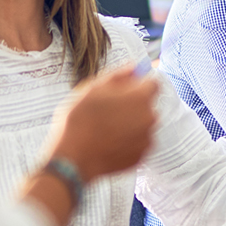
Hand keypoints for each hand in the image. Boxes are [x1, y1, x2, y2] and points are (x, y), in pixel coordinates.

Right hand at [45, 65, 159, 180]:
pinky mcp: (141, 157)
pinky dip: (127, 142)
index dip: (139, 84)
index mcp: (140, 98)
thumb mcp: (93, 88)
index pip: (153, 83)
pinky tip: (108, 143)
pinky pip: (138, 144)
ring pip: (142, 125)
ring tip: (105, 129)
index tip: (126, 89)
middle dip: (133, 106)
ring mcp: (147, 140)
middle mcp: (150, 118)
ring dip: (130, 125)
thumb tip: (135, 67)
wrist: (72, 158)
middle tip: (108, 111)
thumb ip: (118, 76)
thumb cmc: (79, 120)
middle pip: (147, 106)